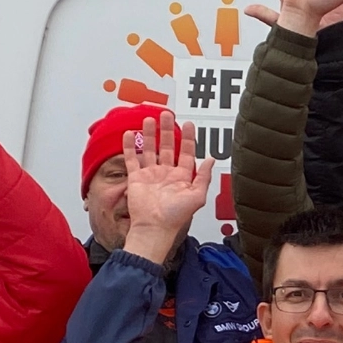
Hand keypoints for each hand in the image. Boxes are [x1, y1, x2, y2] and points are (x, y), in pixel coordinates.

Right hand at [121, 110, 214, 260]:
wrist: (154, 227)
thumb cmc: (175, 216)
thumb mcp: (197, 196)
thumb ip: (204, 177)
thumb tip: (211, 160)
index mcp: (182, 178)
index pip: (186, 153)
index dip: (188, 138)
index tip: (189, 124)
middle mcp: (166, 174)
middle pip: (167, 146)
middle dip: (167, 130)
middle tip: (168, 115)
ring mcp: (150, 175)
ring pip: (150, 149)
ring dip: (150, 134)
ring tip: (150, 120)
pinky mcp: (136, 178)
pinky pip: (132, 159)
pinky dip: (130, 146)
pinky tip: (131, 134)